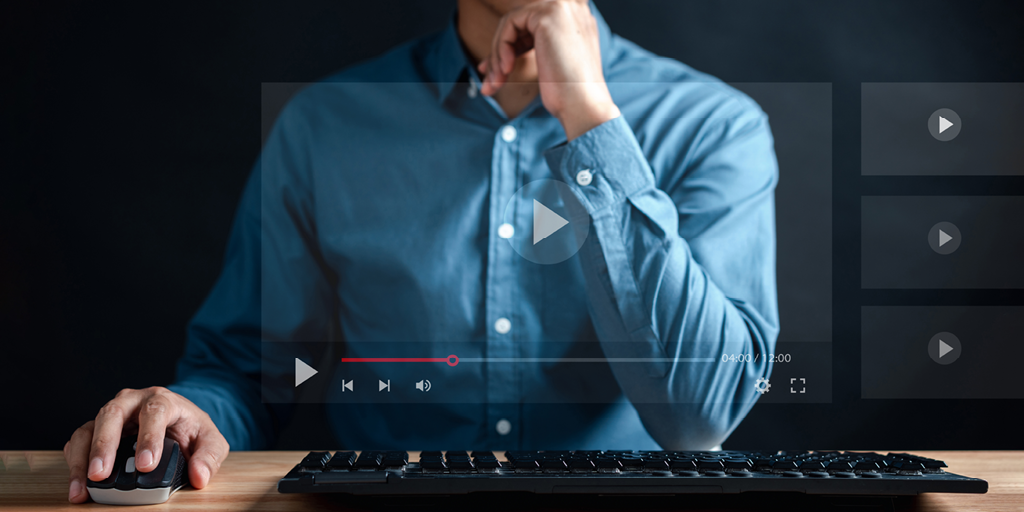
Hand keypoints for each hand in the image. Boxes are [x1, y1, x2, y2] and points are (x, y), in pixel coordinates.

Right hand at [63, 387, 228, 503]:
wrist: (178, 422)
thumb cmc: (192, 430)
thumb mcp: (210, 441)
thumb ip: (209, 456)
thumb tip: (200, 476)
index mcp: (163, 400)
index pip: (155, 411)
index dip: (149, 437)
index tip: (145, 465)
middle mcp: (133, 402)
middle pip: (113, 413)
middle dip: (105, 444)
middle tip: (101, 474)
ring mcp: (112, 414)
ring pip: (90, 427)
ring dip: (84, 457)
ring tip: (83, 486)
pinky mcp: (97, 429)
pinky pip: (79, 441)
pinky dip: (75, 462)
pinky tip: (78, 485)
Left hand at [478, 0, 620, 140]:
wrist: (582, 105)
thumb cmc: (568, 96)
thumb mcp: (551, 65)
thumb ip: (535, 49)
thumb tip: (498, 53)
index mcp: (575, 21)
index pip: (532, 26)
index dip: (510, 46)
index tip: (495, 72)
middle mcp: (571, 8)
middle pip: (520, 23)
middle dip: (498, 52)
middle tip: (490, 82)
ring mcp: (561, 8)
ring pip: (511, 23)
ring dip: (498, 54)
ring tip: (496, 82)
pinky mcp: (548, 15)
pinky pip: (510, 24)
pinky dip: (501, 48)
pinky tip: (507, 69)